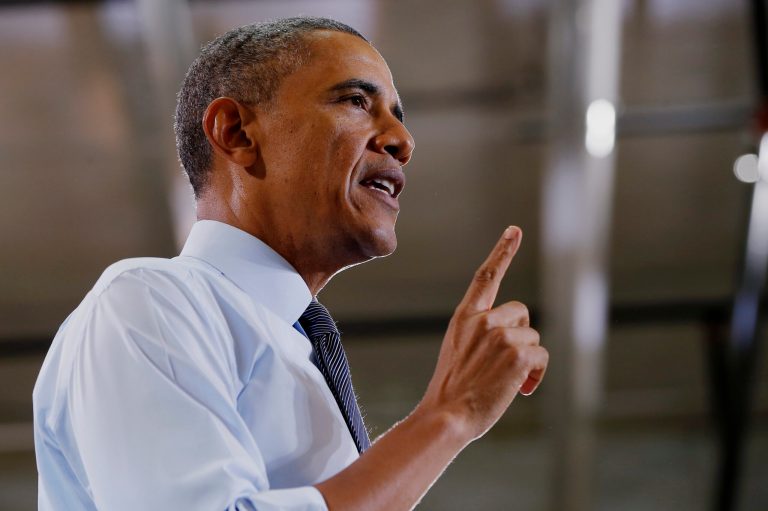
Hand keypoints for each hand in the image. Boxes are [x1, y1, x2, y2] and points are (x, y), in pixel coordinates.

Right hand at [417, 226, 547, 441]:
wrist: (446, 415)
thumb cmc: (453, 391)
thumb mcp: (459, 352)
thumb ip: (482, 336)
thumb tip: (517, 342)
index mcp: (464, 318)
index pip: (486, 277)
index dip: (502, 252)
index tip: (514, 230)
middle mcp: (482, 320)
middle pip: (521, 312)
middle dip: (521, 335)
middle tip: (506, 364)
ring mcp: (500, 334)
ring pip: (533, 336)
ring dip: (528, 359)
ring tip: (508, 381)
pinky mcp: (517, 352)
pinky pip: (541, 356)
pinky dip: (536, 375)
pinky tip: (519, 389)